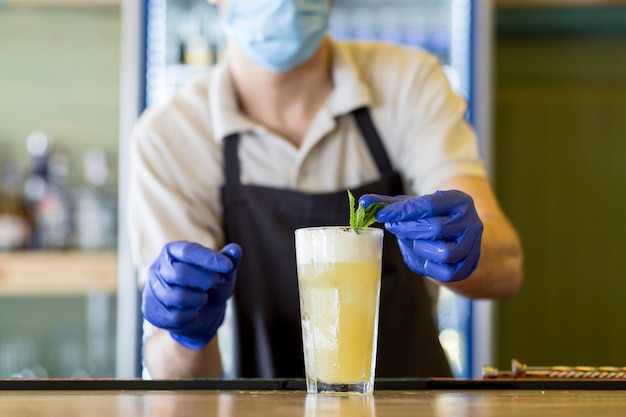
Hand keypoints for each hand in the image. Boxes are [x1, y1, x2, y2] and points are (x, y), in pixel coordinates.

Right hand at [142, 241, 241, 349]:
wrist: (200, 316)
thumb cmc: (211, 287)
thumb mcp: (224, 274)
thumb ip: (229, 261)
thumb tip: (235, 249)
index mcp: (172, 252)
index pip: (188, 251)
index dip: (208, 258)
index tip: (228, 266)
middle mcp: (157, 268)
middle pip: (180, 273)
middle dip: (205, 280)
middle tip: (216, 283)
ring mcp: (151, 289)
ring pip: (178, 296)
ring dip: (199, 299)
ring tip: (203, 298)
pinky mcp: (151, 311)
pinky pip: (175, 316)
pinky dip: (191, 315)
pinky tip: (193, 311)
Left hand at [359, 190, 482, 282]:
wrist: (459, 239)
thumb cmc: (431, 218)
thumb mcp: (415, 206)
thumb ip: (390, 204)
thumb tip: (363, 203)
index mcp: (459, 200)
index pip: (429, 204)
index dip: (403, 211)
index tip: (382, 214)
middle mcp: (471, 222)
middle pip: (436, 229)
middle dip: (409, 229)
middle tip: (393, 226)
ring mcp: (472, 246)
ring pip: (444, 252)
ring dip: (420, 248)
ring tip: (411, 241)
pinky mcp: (467, 267)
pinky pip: (445, 272)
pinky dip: (428, 265)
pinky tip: (421, 254)